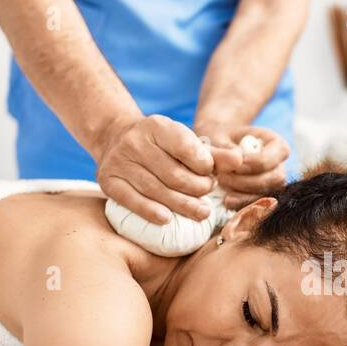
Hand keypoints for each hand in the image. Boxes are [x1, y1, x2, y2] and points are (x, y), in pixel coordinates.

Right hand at [96, 115, 215, 223]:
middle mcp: (134, 141)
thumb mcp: (185, 142)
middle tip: (207, 194)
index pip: (186, 148)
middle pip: (174, 174)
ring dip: (182, 205)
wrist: (116, 137)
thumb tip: (239, 162)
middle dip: (197, 188)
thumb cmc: (160, 145)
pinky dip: (150, 211)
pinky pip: (131, 200)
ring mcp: (118, 161)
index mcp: (156, 126)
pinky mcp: (108, 180)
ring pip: (156, 190)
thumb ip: (213, 154)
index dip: (204, 166)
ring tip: (201, 212)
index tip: (210, 174)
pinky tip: (167, 220)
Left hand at [194, 122, 289, 208]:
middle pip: (276, 178)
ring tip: (221, 184)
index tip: (235, 164)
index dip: (258, 161)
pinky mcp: (263, 198)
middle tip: (223, 176)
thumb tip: (237, 161)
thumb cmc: (220, 141)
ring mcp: (273, 184)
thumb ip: (225, 149)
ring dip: (243, 193)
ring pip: (268, 194)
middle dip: (248, 180)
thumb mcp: (219, 139)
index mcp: (276, 144)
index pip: (278, 153)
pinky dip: (242, 204)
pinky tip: (226, 199)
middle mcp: (279, 165)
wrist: (216, 153)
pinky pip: (259, 206)